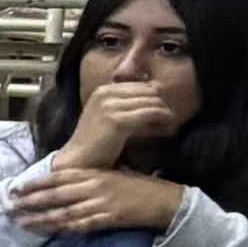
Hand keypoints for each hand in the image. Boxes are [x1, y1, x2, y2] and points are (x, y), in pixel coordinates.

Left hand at [5, 162, 187, 240]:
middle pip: (54, 195)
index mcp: (93, 173)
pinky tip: (49, 232)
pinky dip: (64, 228)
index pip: (57, 177)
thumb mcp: (111, 175)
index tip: (14, 188)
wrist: (164, 200)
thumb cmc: (136, 186)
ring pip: (63, 212)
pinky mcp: (108, 218)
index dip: (34, 183)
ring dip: (40, 219)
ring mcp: (100, 202)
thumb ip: (87, 178)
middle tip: (8, 208)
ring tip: (21, 223)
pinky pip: (81, 225)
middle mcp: (93, 186)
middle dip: (29, 202)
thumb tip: (61, 182)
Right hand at [52, 72, 173, 172]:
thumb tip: (157, 90)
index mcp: (103, 90)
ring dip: (165, 112)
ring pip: (153, 101)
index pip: (142, 85)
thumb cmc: (97, 143)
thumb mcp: (108, 115)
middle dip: (162, 104)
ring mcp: (110, 106)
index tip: (161, 113)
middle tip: (168, 119)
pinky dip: (163, 119)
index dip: (156, 98)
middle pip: (150, 91)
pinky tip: (167, 129)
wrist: (79, 161)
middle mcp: (105, 94)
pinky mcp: (117, 121)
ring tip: (168, 125)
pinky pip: (151, 112)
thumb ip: (127, 103)